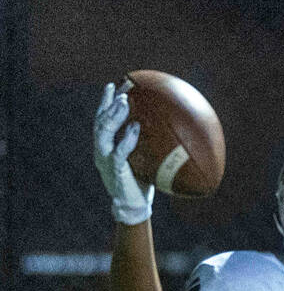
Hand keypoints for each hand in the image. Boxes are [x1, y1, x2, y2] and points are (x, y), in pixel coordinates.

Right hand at [93, 81, 153, 224]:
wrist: (134, 205)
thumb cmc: (144, 180)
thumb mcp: (147, 158)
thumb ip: (152, 142)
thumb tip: (176, 125)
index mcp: (107, 146)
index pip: (102, 120)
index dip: (105, 103)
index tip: (113, 85)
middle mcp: (102, 150)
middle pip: (99, 122)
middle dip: (108, 105)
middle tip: (120, 91)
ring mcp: (105, 161)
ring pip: (103, 134)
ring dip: (113, 116)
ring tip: (124, 102)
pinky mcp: (114, 171)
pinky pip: (119, 152)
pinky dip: (127, 139)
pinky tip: (136, 128)